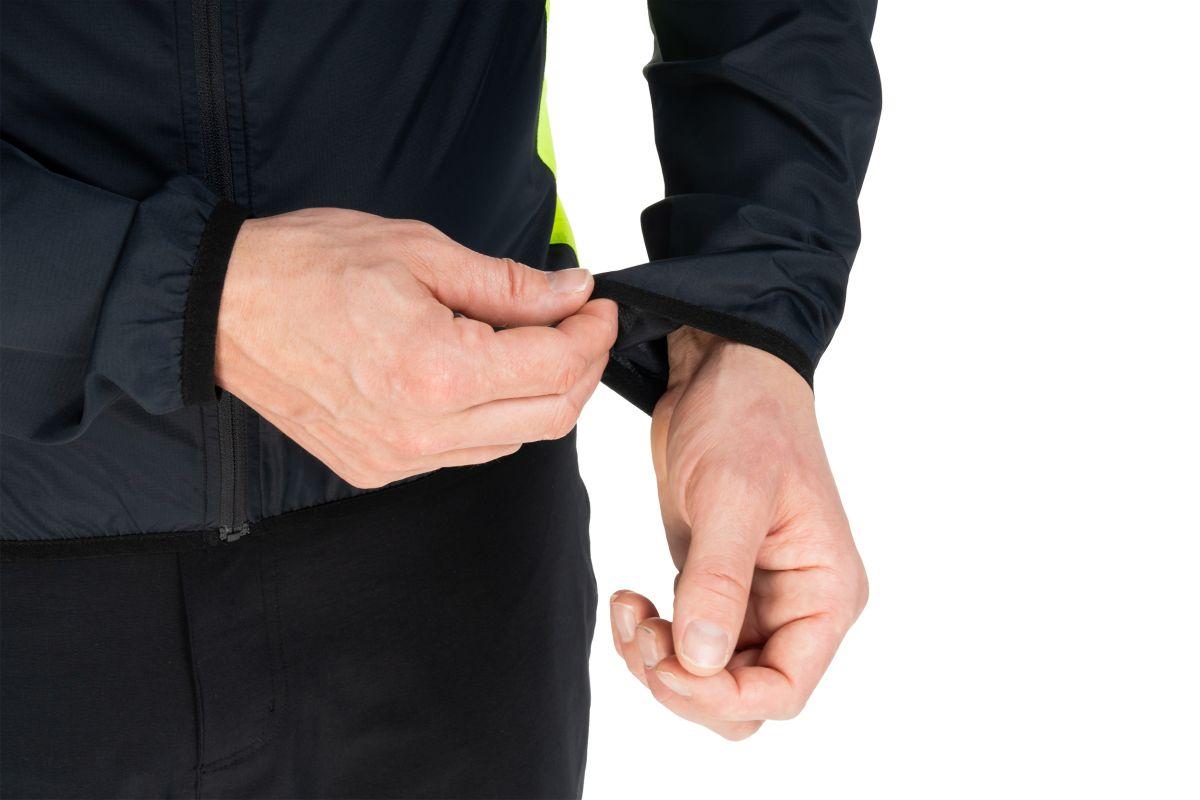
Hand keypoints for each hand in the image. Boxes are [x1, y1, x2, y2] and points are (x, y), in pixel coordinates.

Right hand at [216, 208, 615, 487]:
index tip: (598, 304)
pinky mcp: (379, 469)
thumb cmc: (309, 267)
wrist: (222, 309)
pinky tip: (483, 377)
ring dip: (541, 396)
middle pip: (549, 416)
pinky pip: (465, 452)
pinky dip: (494, 418)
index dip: (591, 332)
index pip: (555, 366)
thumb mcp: (420, 252)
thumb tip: (572, 292)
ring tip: (533, 344)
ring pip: (512, 440)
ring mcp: (399, 459)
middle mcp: (423, 430)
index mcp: (438, 372)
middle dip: (580, 367)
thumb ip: (508, 285)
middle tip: (579, 323)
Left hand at [609, 328, 867, 738]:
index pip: (784, 690)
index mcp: (825, 592)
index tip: (666, 660)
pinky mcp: (717, 588)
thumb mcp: (731, 494)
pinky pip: (687, 647)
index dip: (720, 696)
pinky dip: (652, 639)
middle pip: (743, 699)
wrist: (722, 371)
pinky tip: (629, 598)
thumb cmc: (746, 418)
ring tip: (629, 607)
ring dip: (660, 661)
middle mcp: (798, 607)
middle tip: (641, 629)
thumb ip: (719, 581)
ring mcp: (756, 601)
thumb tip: (704, 664)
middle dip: (684, 682)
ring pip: (709, 679)